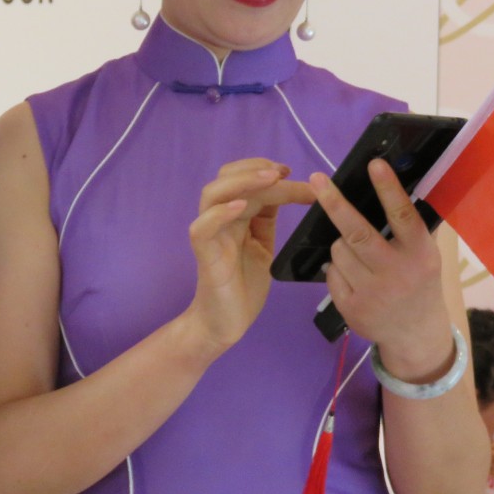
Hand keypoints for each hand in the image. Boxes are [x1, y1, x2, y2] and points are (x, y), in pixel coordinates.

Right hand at [186, 158, 313, 353]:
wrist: (225, 324)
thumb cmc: (243, 286)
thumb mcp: (263, 246)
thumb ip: (267, 221)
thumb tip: (291, 191)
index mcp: (236, 216)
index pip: (246, 181)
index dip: (265, 170)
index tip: (290, 170)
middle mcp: (220, 219)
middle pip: (227, 178)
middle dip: (255, 169)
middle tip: (281, 172)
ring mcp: (211, 235)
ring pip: (212, 194)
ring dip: (242, 182)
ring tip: (269, 180)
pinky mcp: (204, 256)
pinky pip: (202, 228)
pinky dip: (219, 214)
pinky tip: (240, 208)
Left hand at [311, 158, 450, 378]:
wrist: (416, 334)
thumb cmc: (419, 281)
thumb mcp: (426, 254)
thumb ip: (410, 227)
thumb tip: (390, 184)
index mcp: (419, 253)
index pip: (402, 215)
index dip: (388, 188)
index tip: (374, 164)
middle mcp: (397, 272)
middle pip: (357, 232)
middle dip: (334, 203)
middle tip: (316, 179)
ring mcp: (373, 293)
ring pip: (338, 250)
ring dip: (340, 244)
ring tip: (358, 253)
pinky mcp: (353, 309)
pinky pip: (331, 274)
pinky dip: (337, 268)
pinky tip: (353, 276)